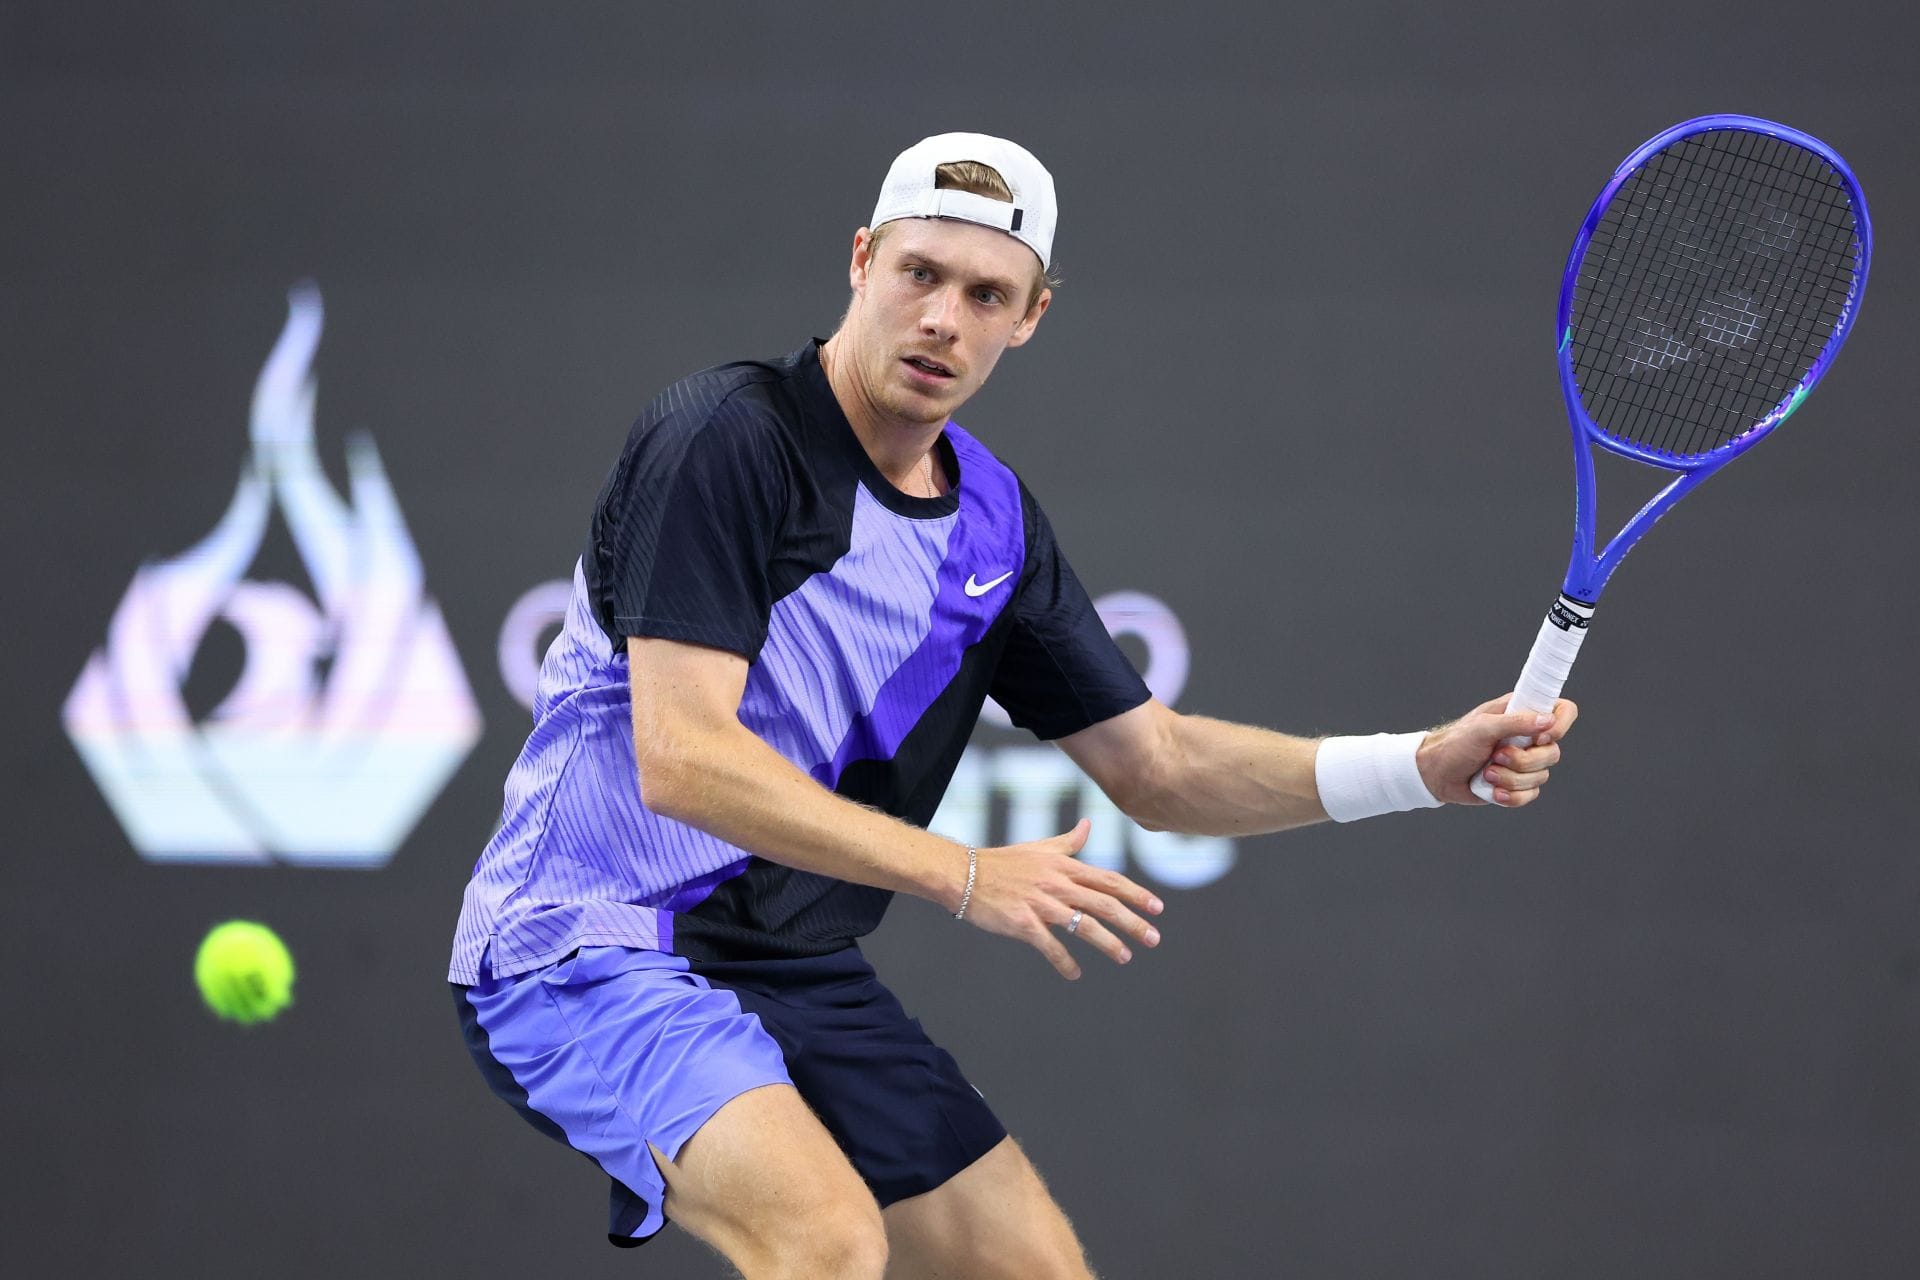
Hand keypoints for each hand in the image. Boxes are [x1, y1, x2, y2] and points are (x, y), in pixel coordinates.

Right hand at [961, 819, 1165, 979]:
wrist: (964, 875)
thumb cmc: (1002, 862)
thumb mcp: (1039, 847)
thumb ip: (1068, 842)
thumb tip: (1088, 825)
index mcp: (1064, 866)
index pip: (1109, 880)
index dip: (1136, 894)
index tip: (1157, 907)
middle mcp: (1058, 884)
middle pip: (1104, 904)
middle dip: (1133, 922)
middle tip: (1153, 938)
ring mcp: (1041, 904)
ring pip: (1084, 925)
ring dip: (1108, 943)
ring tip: (1125, 957)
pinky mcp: (1023, 923)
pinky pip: (1051, 946)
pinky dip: (1065, 962)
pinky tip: (1075, 974)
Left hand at [1416, 695, 1578, 807]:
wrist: (1436, 774)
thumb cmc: (1455, 744)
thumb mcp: (1482, 727)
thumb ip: (1515, 722)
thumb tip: (1547, 720)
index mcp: (1522, 713)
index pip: (1562, 712)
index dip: (1560, 725)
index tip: (1539, 738)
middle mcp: (1527, 737)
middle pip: (1553, 753)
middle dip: (1523, 761)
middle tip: (1495, 756)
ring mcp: (1524, 762)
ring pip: (1540, 776)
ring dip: (1510, 779)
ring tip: (1486, 773)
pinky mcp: (1517, 784)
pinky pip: (1530, 795)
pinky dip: (1511, 796)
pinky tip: (1493, 791)